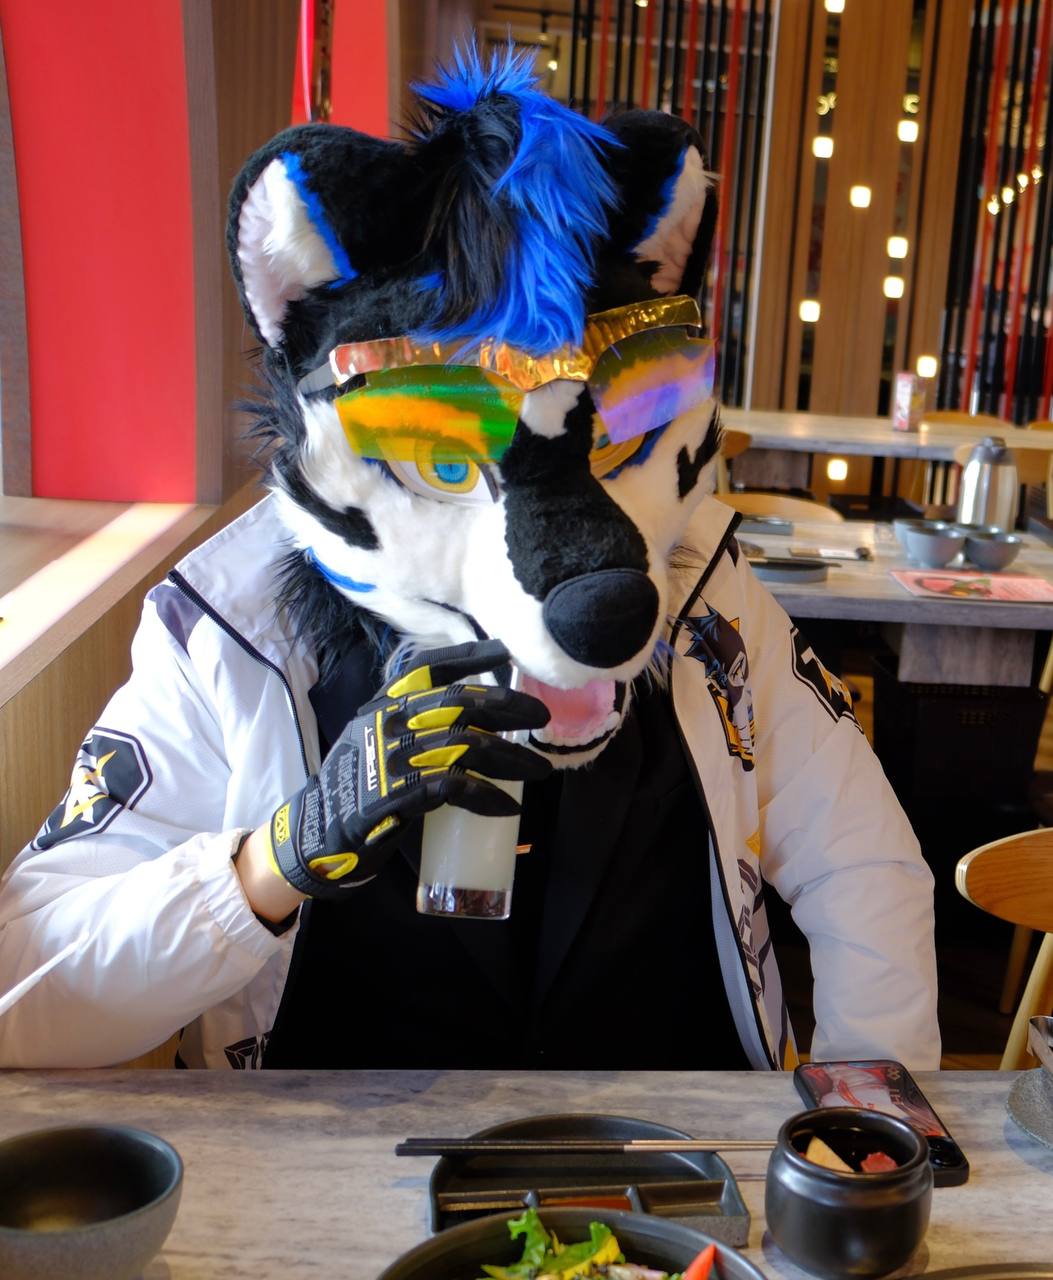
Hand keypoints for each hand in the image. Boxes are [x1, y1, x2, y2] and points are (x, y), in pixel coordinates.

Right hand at [264, 639, 549, 899]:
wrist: (315, 831)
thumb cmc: (354, 785)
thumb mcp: (373, 739)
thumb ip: (410, 724)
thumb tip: (469, 718)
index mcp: (382, 707)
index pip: (427, 669)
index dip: (468, 657)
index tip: (504, 653)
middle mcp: (387, 724)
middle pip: (458, 703)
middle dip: (506, 706)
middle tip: (540, 717)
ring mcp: (392, 759)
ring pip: (466, 745)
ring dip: (511, 758)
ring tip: (539, 770)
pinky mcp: (397, 796)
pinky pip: (454, 787)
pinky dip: (487, 796)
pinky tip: (508, 805)